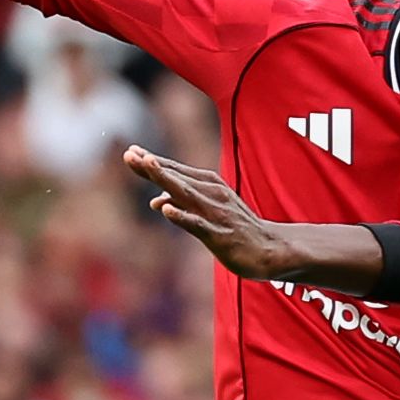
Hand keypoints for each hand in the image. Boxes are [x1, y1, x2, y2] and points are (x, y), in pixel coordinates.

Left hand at [127, 145, 300, 279]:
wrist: (270, 249)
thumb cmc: (236, 229)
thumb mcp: (207, 211)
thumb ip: (181, 203)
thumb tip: (154, 201)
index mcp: (209, 186)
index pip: (175, 171)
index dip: (152, 162)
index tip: (130, 150)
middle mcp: (211, 194)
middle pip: (176, 177)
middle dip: (152, 165)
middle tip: (129, 153)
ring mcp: (215, 213)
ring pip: (186, 194)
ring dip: (165, 179)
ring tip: (147, 165)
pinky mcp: (219, 235)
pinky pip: (197, 223)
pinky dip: (181, 214)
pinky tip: (165, 208)